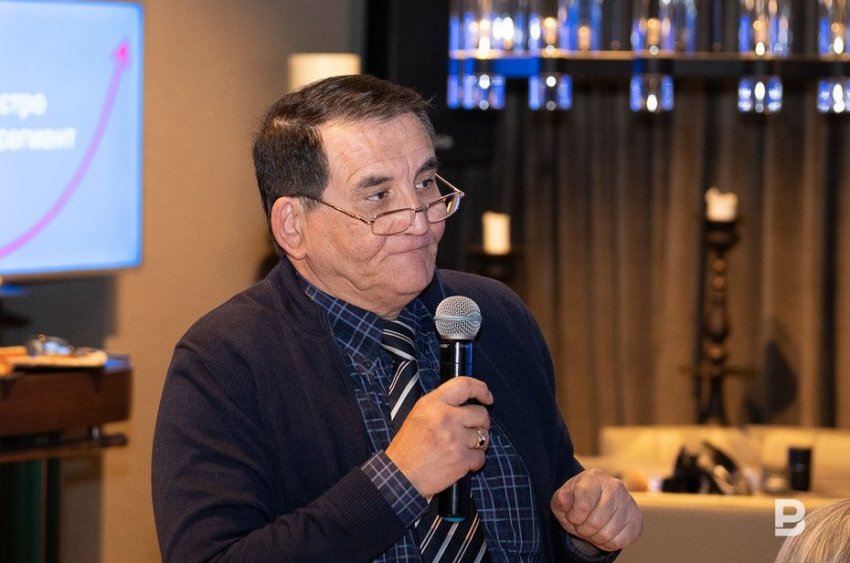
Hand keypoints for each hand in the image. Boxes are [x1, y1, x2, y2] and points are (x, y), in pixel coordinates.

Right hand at [385, 376, 492, 496]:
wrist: (401, 475)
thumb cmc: (408, 446)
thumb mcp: (418, 414)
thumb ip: (441, 405)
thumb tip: (465, 401)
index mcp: (433, 403)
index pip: (464, 385)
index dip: (481, 389)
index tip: (487, 397)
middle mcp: (446, 418)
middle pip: (481, 413)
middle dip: (481, 423)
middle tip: (472, 430)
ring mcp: (455, 438)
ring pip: (484, 436)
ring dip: (478, 443)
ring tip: (463, 448)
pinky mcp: (462, 459)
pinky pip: (481, 456)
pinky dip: (475, 461)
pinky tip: (462, 462)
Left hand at [550, 468, 642, 551]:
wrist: (596, 505)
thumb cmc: (576, 502)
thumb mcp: (562, 501)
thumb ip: (560, 500)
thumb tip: (563, 498)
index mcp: (594, 477)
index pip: (583, 505)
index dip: (573, 517)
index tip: (572, 516)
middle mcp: (615, 485)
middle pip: (596, 522)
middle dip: (584, 530)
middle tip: (582, 525)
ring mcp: (629, 501)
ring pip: (608, 534)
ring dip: (595, 538)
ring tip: (592, 529)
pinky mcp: (637, 518)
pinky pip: (620, 541)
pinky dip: (608, 543)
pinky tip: (604, 533)